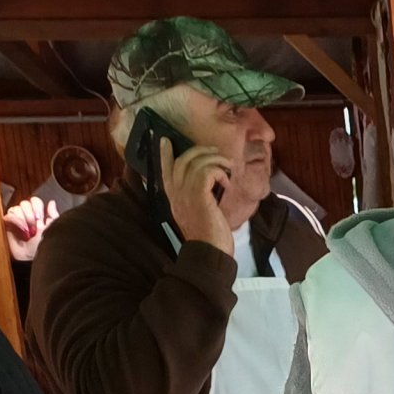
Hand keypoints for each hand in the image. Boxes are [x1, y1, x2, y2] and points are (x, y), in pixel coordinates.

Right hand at [1, 195, 52, 261]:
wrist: (33, 257)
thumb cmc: (45, 246)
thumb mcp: (53, 228)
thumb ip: (53, 215)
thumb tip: (51, 202)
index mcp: (39, 217)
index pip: (34, 201)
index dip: (37, 207)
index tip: (40, 219)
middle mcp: (27, 217)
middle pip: (25, 203)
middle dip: (30, 215)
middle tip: (33, 227)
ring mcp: (17, 220)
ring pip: (17, 207)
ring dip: (23, 219)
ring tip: (27, 231)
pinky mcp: (8, 225)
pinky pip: (9, 214)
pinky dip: (15, 220)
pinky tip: (21, 230)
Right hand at [161, 137, 234, 255]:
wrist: (209, 253)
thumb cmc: (208, 237)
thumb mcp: (198, 214)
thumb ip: (196, 198)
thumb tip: (208, 184)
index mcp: (173, 198)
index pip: (165, 170)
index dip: (165, 154)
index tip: (166, 140)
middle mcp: (176, 193)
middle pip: (182, 160)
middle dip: (200, 150)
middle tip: (216, 152)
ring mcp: (185, 193)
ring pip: (196, 162)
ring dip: (216, 160)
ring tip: (228, 166)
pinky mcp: (199, 195)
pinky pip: (207, 171)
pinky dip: (219, 171)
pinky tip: (227, 183)